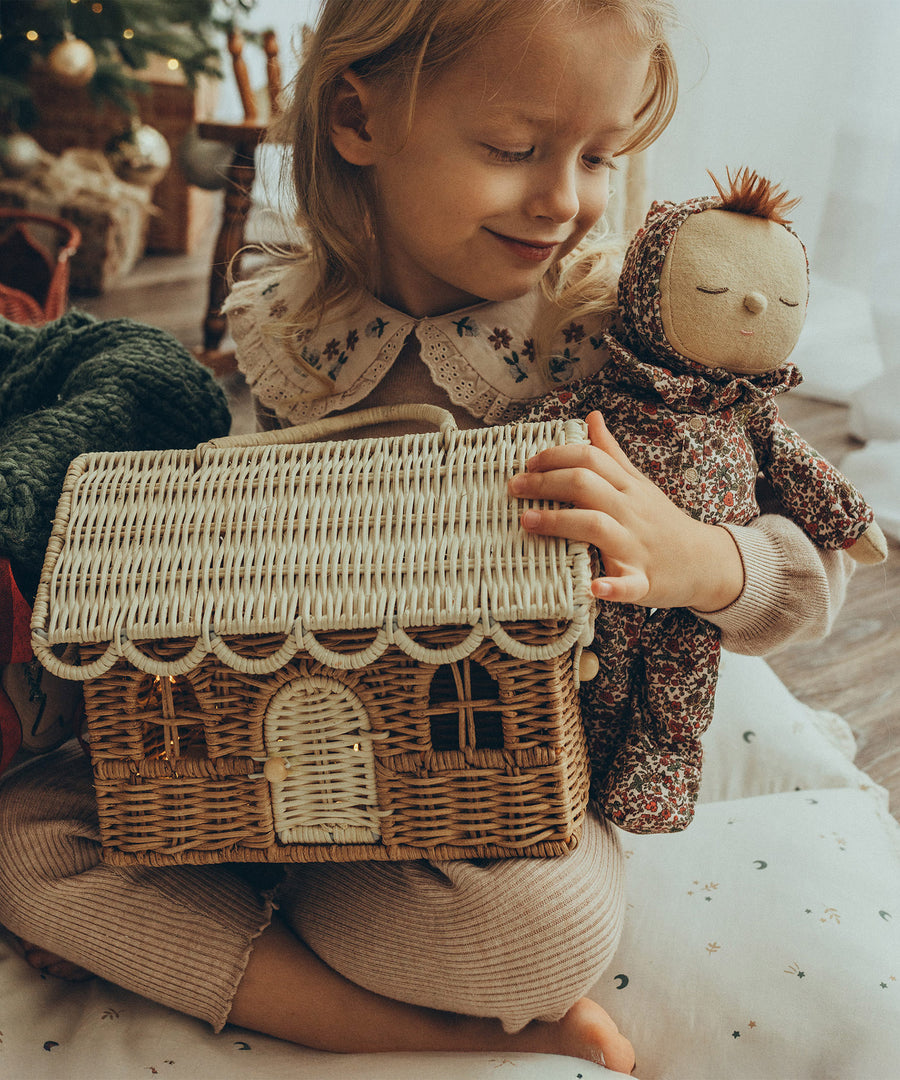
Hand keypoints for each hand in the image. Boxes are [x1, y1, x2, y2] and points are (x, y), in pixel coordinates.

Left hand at [508, 411, 744, 609]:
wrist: (705, 562)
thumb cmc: (661, 521)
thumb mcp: (638, 484)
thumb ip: (612, 454)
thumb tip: (591, 417)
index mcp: (628, 487)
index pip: (589, 459)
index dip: (556, 457)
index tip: (529, 464)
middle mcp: (631, 512)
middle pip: (585, 486)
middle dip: (545, 483)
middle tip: (514, 488)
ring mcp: (637, 546)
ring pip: (597, 527)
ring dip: (560, 523)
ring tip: (527, 522)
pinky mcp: (644, 580)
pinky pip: (628, 584)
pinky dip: (611, 586)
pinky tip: (592, 587)